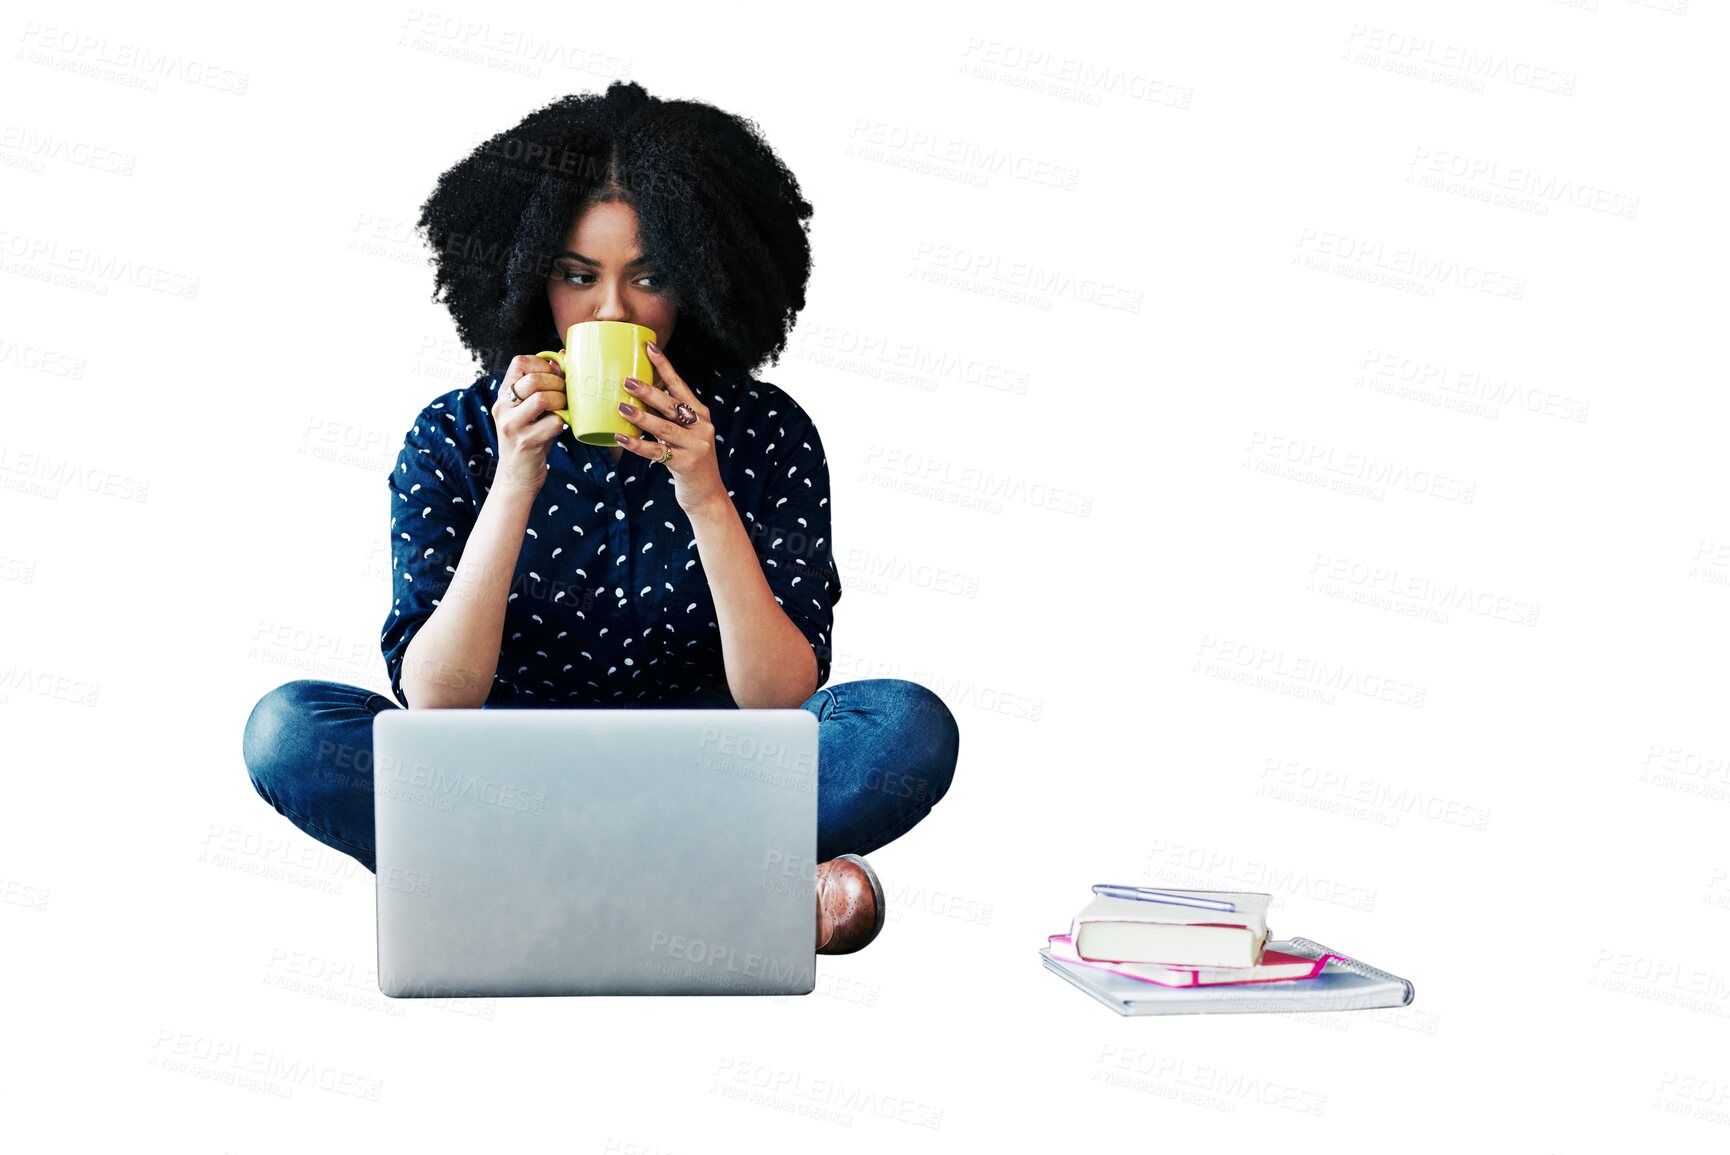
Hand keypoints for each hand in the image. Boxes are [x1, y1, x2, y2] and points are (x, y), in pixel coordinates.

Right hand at [491, 354, 567, 494]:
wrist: (516, 477)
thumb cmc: (529, 439)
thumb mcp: (529, 410)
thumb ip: (541, 386)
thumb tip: (560, 358)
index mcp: (503, 395)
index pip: (518, 362)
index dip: (542, 364)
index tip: (554, 376)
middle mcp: (503, 408)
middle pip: (532, 380)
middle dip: (557, 383)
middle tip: (564, 394)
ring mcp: (513, 426)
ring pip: (542, 398)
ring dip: (561, 401)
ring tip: (564, 409)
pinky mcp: (526, 442)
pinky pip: (553, 423)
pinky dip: (563, 422)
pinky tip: (562, 426)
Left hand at [614, 342, 727, 514]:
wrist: (707, 495)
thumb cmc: (689, 461)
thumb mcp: (684, 435)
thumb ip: (669, 418)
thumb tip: (639, 396)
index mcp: (701, 414)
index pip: (680, 385)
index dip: (664, 366)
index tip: (649, 348)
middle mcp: (702, 427)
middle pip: (672, 405)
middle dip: (649, 392)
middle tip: (626, 381)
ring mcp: (697, 445)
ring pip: (664, 427)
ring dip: (641, 417)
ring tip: (621, 408)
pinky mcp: (687, 463)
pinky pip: (657, 452)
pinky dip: (637, 444)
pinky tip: (621, 438)